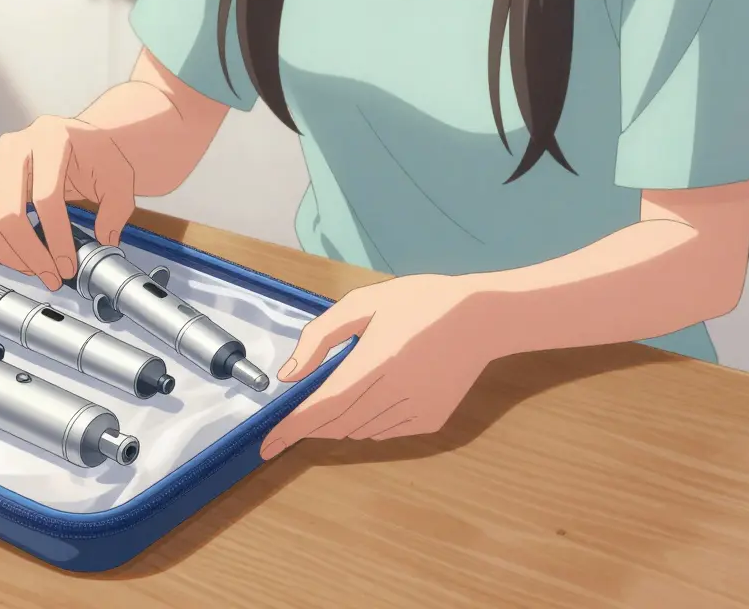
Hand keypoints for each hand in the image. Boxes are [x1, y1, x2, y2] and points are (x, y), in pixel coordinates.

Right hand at [0, 116, 137, 290]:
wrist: (75, 141)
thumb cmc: (95, 155)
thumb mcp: (119, 175)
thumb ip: (117, 208)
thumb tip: (104, 239)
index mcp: (49, 139)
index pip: (46, 197)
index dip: (57, 238)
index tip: (68, 265)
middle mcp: (12, 148)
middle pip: (8, 214)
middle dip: (31, 255)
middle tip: (52, 277)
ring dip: (9, 257)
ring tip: (35, 270)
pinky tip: (10, 259)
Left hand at [260, 274, 501, 459]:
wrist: (482, 318)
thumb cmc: (419, 303)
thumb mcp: (363, 304)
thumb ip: (320, 338)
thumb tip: (289, 375)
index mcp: (375, 363)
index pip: (322, 407)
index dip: (291, 429)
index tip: (266, 445)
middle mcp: (395, 394)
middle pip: (336, 425)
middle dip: (310, 424)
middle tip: (296, 417)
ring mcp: (416, 412)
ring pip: (359, 433)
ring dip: (339, 422)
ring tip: (347, 391)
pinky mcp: (431, 421)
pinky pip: (385, 433)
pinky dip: (368, 423)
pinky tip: (377, 395)